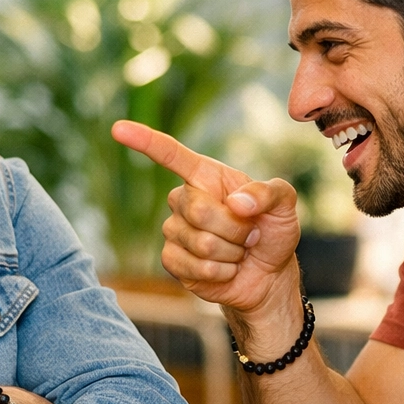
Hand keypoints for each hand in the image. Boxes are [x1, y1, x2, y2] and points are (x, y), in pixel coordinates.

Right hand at [111, 120, 301, 313]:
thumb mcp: (285, 204)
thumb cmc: (273, 231)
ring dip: (232, 252)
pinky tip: (227, 269)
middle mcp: (184, 200)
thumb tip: (236, 203)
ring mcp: (175, 232)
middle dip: (235, 228)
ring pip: (202, 243)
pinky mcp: (173, 261)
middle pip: (198, 210)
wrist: (268, 274)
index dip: (145, 141)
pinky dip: (222, 272)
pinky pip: (195, 267)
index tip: (118, 128)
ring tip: (239, 251)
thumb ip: (269, 193)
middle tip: (249, 234)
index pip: (171, 155)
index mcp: (206, 177)